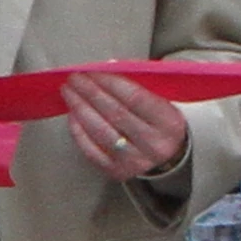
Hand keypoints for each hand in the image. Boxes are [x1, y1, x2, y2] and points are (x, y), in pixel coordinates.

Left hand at [58, 70, 188, 182]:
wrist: (170, 160)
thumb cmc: (161, 125)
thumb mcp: (162, 103)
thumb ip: (138, 86)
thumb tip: (106, 68)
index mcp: (169, 122)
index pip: (135, 98)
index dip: (110, 83)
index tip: (93, 72)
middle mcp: (153, 144)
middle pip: (115, 113)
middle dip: (91, 92)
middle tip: (75, 79)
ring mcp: (135, 161)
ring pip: (101, 132)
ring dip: (80, 108)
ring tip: (69, 93)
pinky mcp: (117, 172)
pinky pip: (92, 151)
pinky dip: (79, 131)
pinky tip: (72, 115)